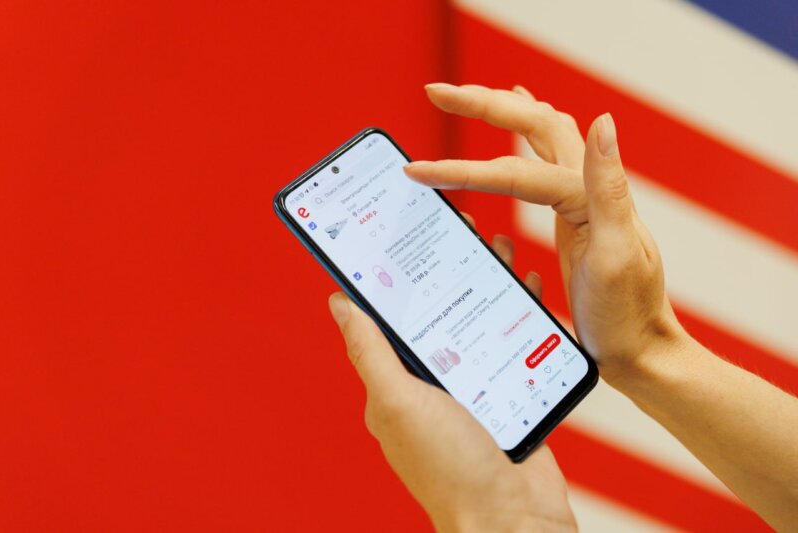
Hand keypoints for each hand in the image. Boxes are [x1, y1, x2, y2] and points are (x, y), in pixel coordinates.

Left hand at [328, 229, 575, 532]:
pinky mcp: (507, 392)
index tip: (398, 234)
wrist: (513, 517)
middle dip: (447, 268)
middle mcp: (430, 382)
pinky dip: (516, 313)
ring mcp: (471, 386)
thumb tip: (339, 303)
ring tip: (494, 245)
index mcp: (397, 381)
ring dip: (484, 283)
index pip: (387, 318)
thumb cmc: (450, 467)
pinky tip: (526, 286)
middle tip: (458, 226)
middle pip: (436, 311)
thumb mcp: (399, 402)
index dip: (391, 277)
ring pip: (475, 320)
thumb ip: (371, 353)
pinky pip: (508, 342)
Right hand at [404, 83, 686, 385]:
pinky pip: (541, 163)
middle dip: (481, 102)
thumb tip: (603, 121)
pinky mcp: (570, 216)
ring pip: (538, 136)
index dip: (462, 168)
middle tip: (435, 92)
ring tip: (468, 97)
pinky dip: (522, 138)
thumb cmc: (625, 313)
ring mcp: (577, 200)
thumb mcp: (618, 255)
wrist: (639, 348)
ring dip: (501, 111)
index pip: (513, 171)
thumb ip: (609, 189)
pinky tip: (511, 140)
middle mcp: (583, 188)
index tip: (416, 172)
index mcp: (586, 196)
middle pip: (531, 123)